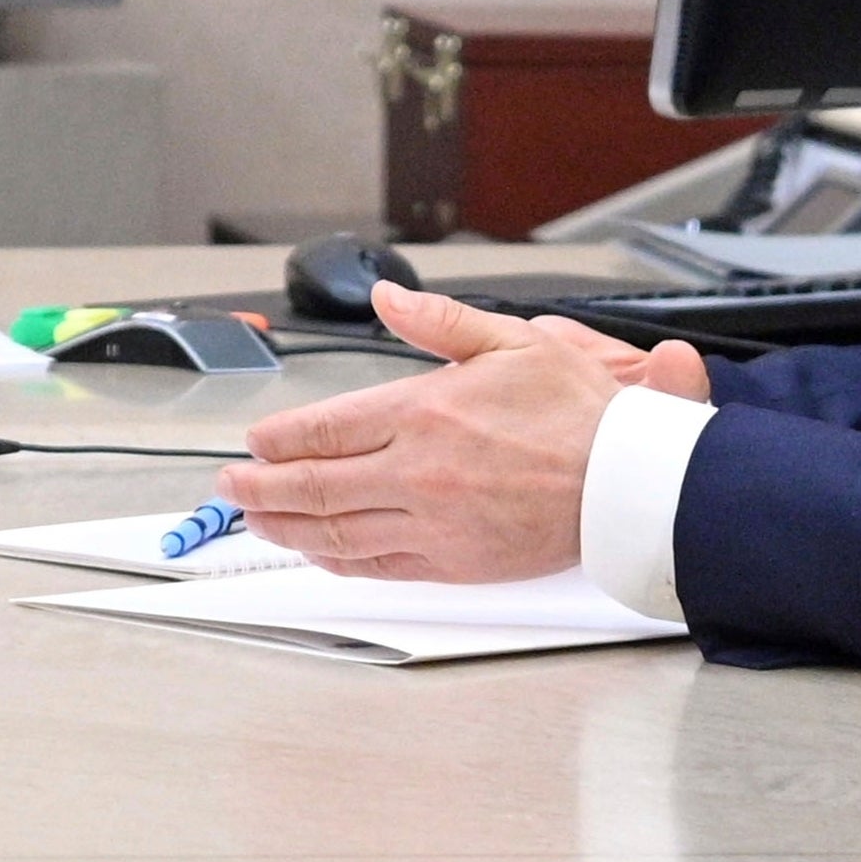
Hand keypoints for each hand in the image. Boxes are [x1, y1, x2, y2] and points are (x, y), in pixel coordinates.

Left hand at [209, 286, 710, 585]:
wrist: (629, 484)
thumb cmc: (580, 416)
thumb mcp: (511, 342)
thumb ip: (438, 322)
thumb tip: (388, 297)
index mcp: (424, 412)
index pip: (325, 430)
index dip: (280, 439)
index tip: (255, 442)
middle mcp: (417, 472)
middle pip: (314, 485)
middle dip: (261, 487)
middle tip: (230, 486)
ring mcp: (432, 523)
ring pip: (336, 530)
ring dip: (286, 526)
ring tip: (257, 519)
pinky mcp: (454, 562)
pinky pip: (377, 564)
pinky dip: (336, 558)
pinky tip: (318, 550)